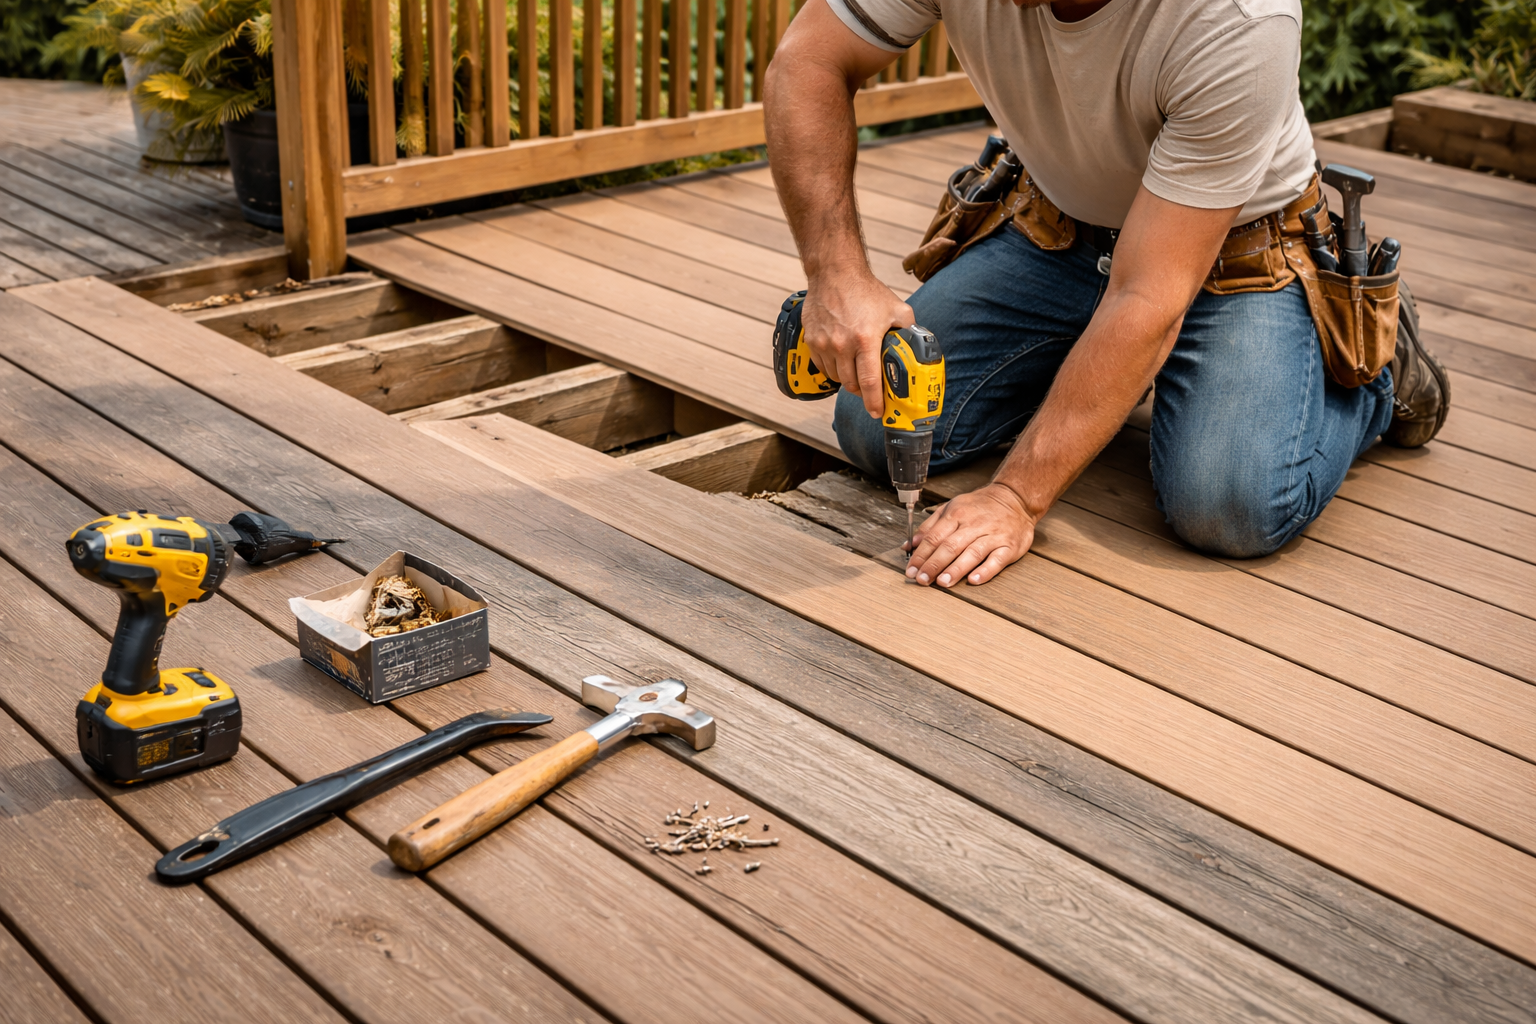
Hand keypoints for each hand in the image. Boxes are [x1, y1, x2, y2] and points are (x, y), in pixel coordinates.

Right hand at [802, 272, 912, 417]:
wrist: (834, 272)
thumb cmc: (864, 289)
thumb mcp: (896, 307)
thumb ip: (909, 328)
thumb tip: (918, 344)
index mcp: (865, 339)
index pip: (869, 381)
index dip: (874, 402)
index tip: (877, 412)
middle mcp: (842, 344)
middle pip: (851, 384)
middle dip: (862, 392)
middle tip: (870, 390)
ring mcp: (824, 344)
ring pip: (836, 377)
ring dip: (847, 380)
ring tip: (857, 371)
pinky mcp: (812, 341)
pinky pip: (822, 367)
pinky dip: (833, 369)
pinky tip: (842, 360)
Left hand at [905, 483, 1035, 586]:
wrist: (1014, 498)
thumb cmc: (980, 506)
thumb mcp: (951, 507)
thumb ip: (929, 526)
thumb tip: (909, 545)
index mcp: (957, 514)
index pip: (934, 537)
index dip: (921, 555)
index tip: (911, 570)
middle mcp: (974, 525)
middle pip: (950, 546)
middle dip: (934, 564)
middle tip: (922, 579)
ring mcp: (993, 536)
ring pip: (972, 553)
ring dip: (956, 569)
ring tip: (943, 582)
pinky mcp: (1009, 546)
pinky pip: (997, 560)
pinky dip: (985, 571)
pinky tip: (973, 580)